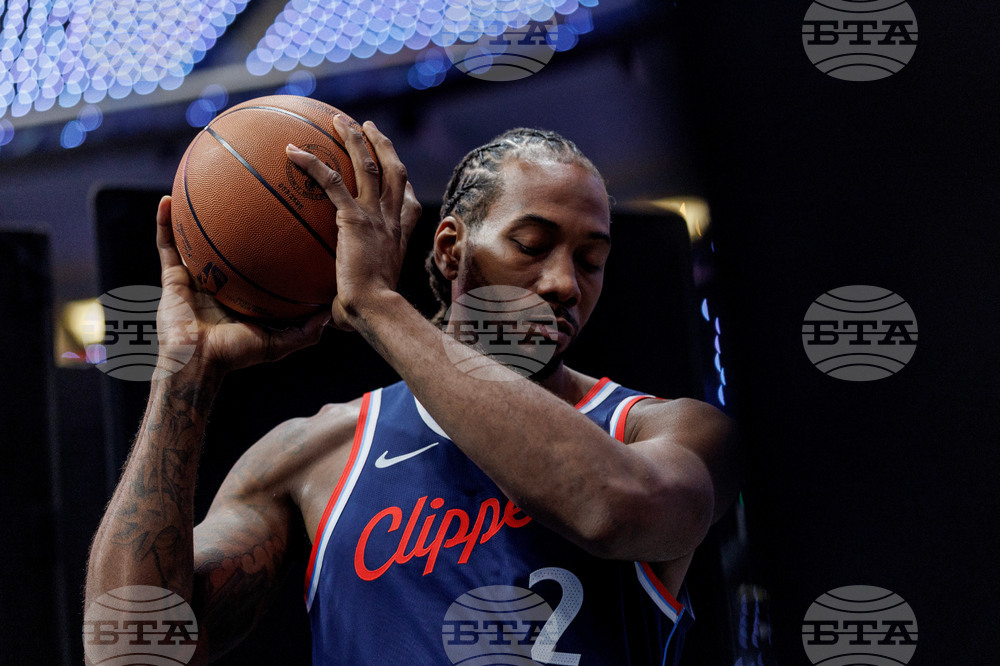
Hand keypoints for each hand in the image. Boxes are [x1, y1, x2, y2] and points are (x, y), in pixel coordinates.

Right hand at [155, 196, 328, 377]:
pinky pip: (166, 243)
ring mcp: (196, 274)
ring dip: (197, 208)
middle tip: (250, 186)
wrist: (195, 364)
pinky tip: (167, 199)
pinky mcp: (172, 276)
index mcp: (244, 290)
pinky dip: (164, 222)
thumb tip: (333, 311)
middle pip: (231, 238)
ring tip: (205, 179)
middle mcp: (221, 278)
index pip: (261, 258)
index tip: (288, 214)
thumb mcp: (280, 342)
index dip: (272, 239)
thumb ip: (307, 330)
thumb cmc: (236, 356)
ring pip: (196, 234)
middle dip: (238, 214)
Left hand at [285, 117, 420, 329]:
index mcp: (398, 238)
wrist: (376, 310)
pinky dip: (312, 163)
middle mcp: (391, 221)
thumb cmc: (369, 315)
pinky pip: (332, 181)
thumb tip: (324, 317)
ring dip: (354, 138)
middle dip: (381, 144)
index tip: (396, 172)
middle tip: (367, 126)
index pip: (408, 204)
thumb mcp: (362, 299)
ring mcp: (375, 217)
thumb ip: (347, 297)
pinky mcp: (354, 218)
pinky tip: (291, 151)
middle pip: (393, 171)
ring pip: (369, 165)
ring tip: (339, 119)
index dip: (403, 184)